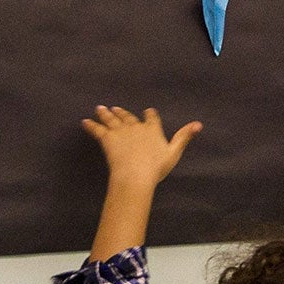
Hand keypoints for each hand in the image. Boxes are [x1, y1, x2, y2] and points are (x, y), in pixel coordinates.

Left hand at [82, 105, 202, 188]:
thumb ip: (184, 137)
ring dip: (105, 114)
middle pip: (128, 117)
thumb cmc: (155, 167)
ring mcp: (120, 131)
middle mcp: (135, 126)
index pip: (151, 117)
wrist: (135, 174)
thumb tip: (198, 124)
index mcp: (152, 129)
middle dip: (122, 113)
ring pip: (112, 119)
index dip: (149, 115)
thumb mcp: (173, 152)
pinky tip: (84, 122)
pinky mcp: (107, 138)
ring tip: (100, 108)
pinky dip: (90, 125)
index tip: (147, 111)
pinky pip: (97, 129)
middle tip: (115, 109)